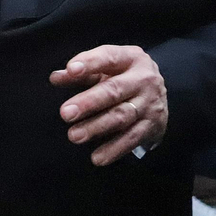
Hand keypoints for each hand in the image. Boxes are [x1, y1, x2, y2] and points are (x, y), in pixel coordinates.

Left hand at [51, 45, 167, 165]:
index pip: (109, 57)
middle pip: (114, 90)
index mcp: (131, 58)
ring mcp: (150, 103)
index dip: (90, 63)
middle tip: (66, 113)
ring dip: (96, 127)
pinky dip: (114, 149)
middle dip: (89, 102)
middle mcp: (144, 79)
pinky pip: (132, 138)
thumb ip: (82, 73)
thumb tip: (56, 77)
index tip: (71, 70)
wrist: (159, 96)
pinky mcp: (152, 125)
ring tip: (75, 135)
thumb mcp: (106, 69)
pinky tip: (97, 157)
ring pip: (122, 116)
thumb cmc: (124, 78)